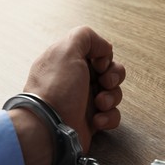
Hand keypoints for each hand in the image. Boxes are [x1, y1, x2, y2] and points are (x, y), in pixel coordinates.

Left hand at [9, 26, 124, 164]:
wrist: (49, 128)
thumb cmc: (56, 90)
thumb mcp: (66, 50)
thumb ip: (85, 36)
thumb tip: (104, 47)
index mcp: (70, 62)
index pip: (99, 53)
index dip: (105, 58)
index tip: (98, 64)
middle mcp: (78, 80)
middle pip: (111, 72)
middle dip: (113, 77)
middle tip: (104, 83)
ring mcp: (86, 101)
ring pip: (115, 94)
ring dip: (111, 98)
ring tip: (99, 105)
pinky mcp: (93, 121)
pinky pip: (113, 115)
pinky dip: (108, 117)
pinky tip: (97, 121)